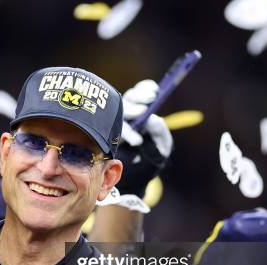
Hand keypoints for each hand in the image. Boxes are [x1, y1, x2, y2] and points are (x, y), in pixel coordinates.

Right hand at [116, 79, 172, 196]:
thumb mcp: (162, 143)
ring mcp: (112, 125)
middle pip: (126, 101)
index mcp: (141, 108)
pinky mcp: (104, 137)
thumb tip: (152, 119)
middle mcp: (125, 113)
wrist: (140, 174)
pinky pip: (107, 132)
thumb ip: (159, 130)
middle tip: (143, 111)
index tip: (154, 93)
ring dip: (126, 125)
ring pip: (115, 116)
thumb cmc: (153, 153)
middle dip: (135, 103)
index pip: (141, 91)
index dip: (145, 89)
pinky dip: (121, 136)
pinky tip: (132, 143)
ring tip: (138, 140)